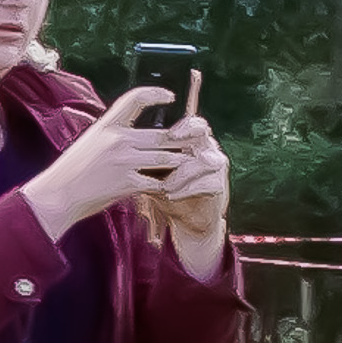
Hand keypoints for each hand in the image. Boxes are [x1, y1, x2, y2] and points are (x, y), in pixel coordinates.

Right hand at [25, 88, 187, 237]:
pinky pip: (158, 182)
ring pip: (165, 157)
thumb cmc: (74, 170)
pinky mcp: (127, 183)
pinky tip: (171, 186)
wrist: (58, 195)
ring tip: (188, 162)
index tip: (171, 96)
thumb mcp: (92, 142)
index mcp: (106, 125)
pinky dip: (166, 185)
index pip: (135, 98)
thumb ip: (114, 134)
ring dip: (179, 162)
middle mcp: (117, 139)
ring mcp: (123, 161)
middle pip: (162, 134)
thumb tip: (142, 133)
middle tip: (195, 139)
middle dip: (181, 139)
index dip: (156, 93)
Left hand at [145, 124, 234, 266]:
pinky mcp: (219, 186)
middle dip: (187, 139)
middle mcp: (208, 150)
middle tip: (170, 150)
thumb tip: (122, 147)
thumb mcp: (154, 173)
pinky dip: (187, 190)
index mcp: (194, 142)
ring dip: (181, 174)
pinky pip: (206, 183)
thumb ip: (146, 160)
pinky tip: (172, 195)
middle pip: (203, 134)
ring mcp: (216, 168)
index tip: (170, 135)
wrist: (187, 219)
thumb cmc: (168, 191)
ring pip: (203, 161)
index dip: (184, 126)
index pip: (194, 123)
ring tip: (165, 186)